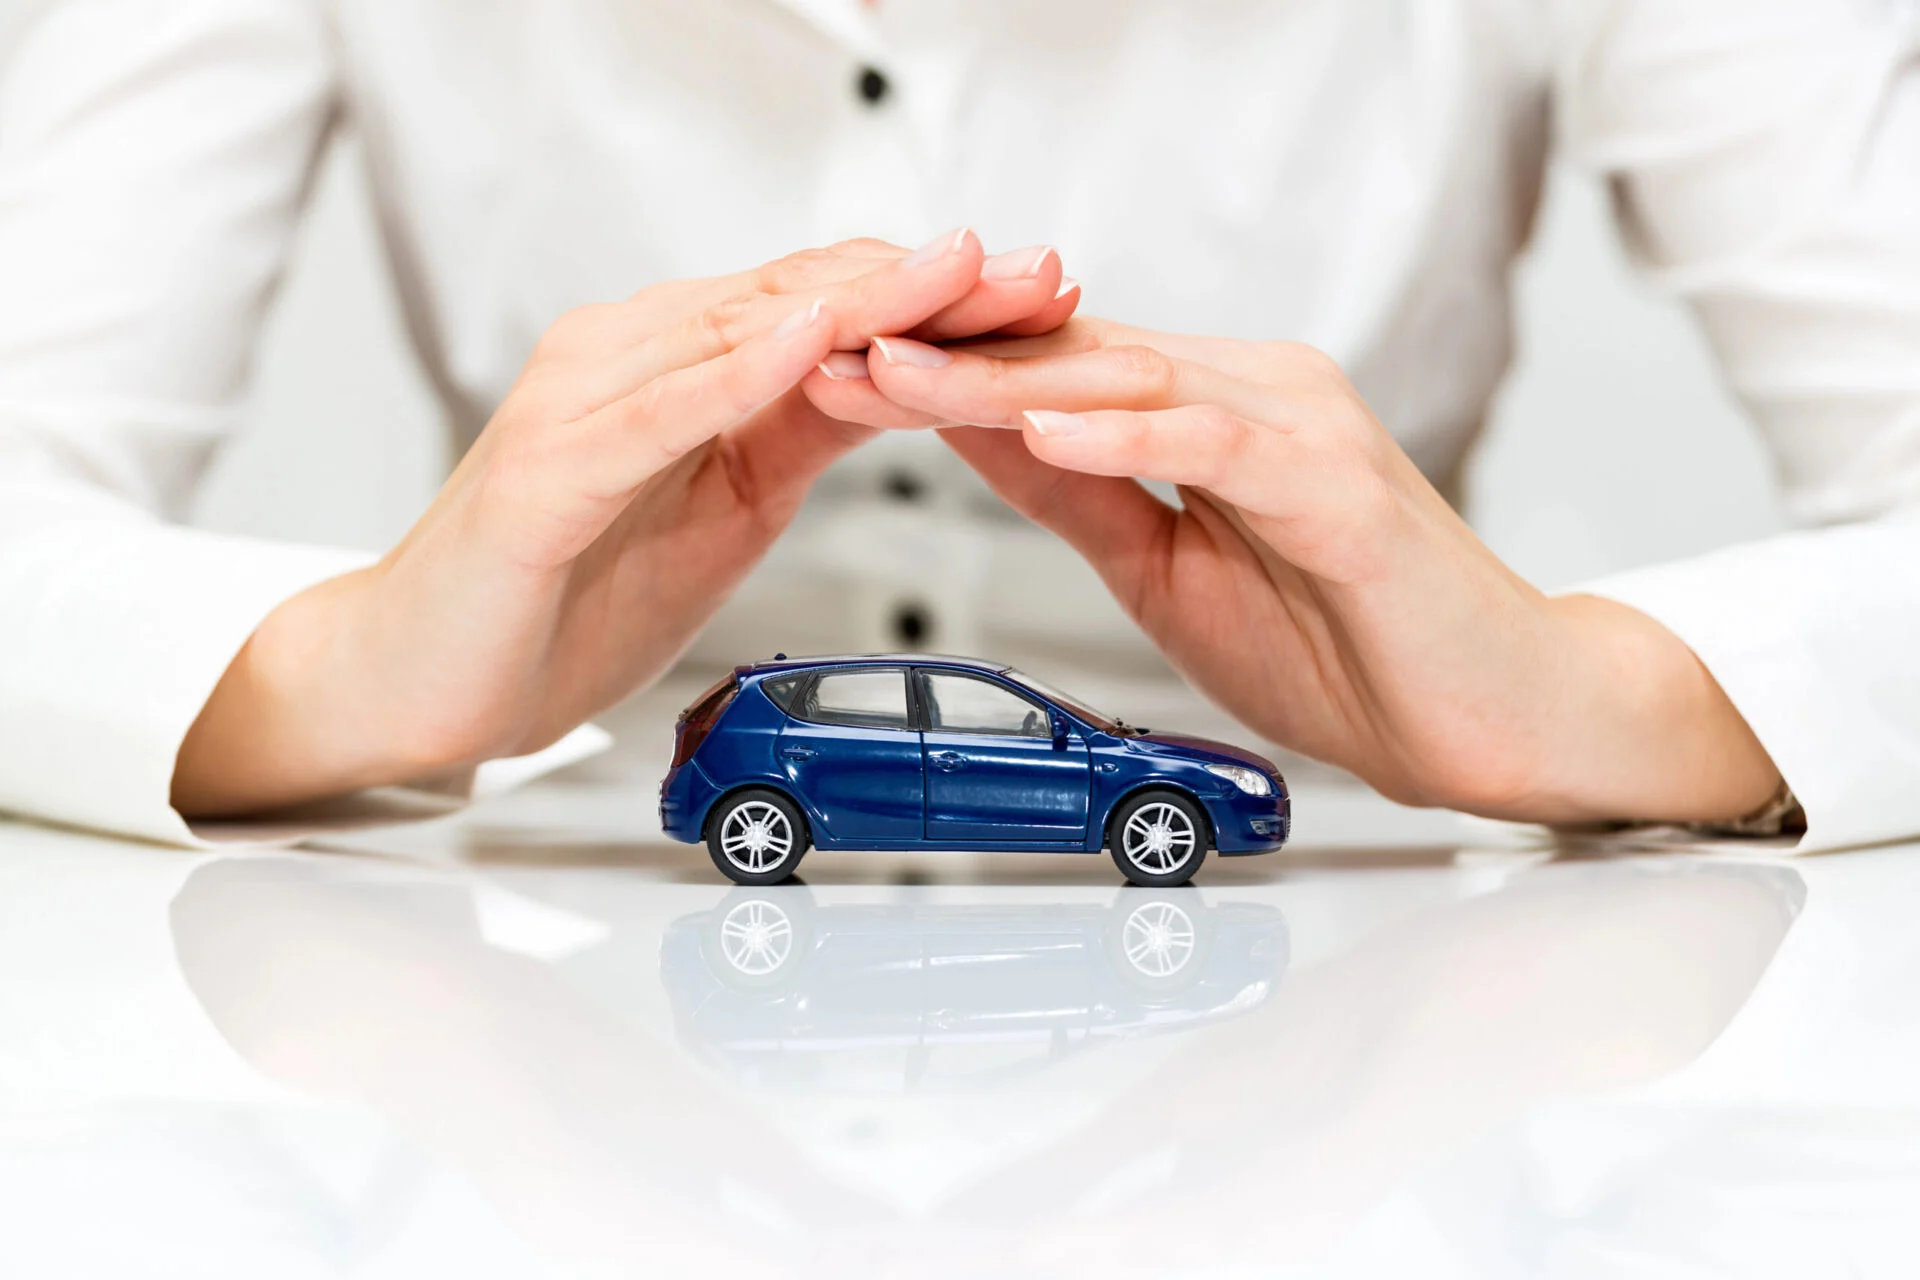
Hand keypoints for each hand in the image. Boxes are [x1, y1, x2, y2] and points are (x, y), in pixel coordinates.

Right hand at [173, 232, 1076, 815]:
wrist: (425, 675)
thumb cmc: (563, 593)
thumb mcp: (724, 509)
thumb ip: (794, 433)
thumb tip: (894, 383)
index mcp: (679, 367)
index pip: (827, 306)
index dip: (941, 295)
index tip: (1044, 293)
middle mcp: (630, 356)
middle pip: (803, 297)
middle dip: (932, 284)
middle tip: (1040, 270)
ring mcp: (583, 401)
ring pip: (740, 333)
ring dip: (861, 304)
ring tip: (957, 274)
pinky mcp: (546, 469)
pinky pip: (656, 410)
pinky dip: (734, 376)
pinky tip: (805, 346)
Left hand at [805, 318, 1779, 823]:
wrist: (1489, 720)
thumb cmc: (1349, 650)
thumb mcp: (1167, 573)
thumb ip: (1083, 495)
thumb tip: (981, 434)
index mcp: (1206, 415)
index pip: (1052, 373)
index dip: (940, 372)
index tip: (835, 375)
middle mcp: (1252, 396)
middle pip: (1074, 358)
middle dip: (942, 357)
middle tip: (829, 348)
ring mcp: (1300, 429)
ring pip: (1130, 382)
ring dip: (1003, 379)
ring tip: (899, 375)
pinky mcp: (1340, 485)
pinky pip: (1218, 443)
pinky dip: (1130, 431)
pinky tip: (1049, 428)